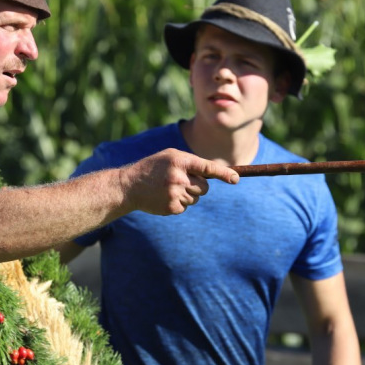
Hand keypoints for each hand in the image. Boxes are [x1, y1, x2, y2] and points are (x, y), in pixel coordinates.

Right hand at [118, 148, 238, 214]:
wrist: (129, 186)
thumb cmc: (153, 168)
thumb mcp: (170, 157)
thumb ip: (190, 163)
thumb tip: (215, 175)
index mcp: (180, 160)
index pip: (208, 167)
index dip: (224, 173)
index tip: (236, 179)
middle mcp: (179, 177)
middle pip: (205, 187)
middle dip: (198, 186)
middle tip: (180, 182)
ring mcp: (175, 193)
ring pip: (196, 198)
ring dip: (187, 195)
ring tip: (168, 189)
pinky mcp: (171, 207)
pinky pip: (186, 207)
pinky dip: (179, 204)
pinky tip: (164, 197)